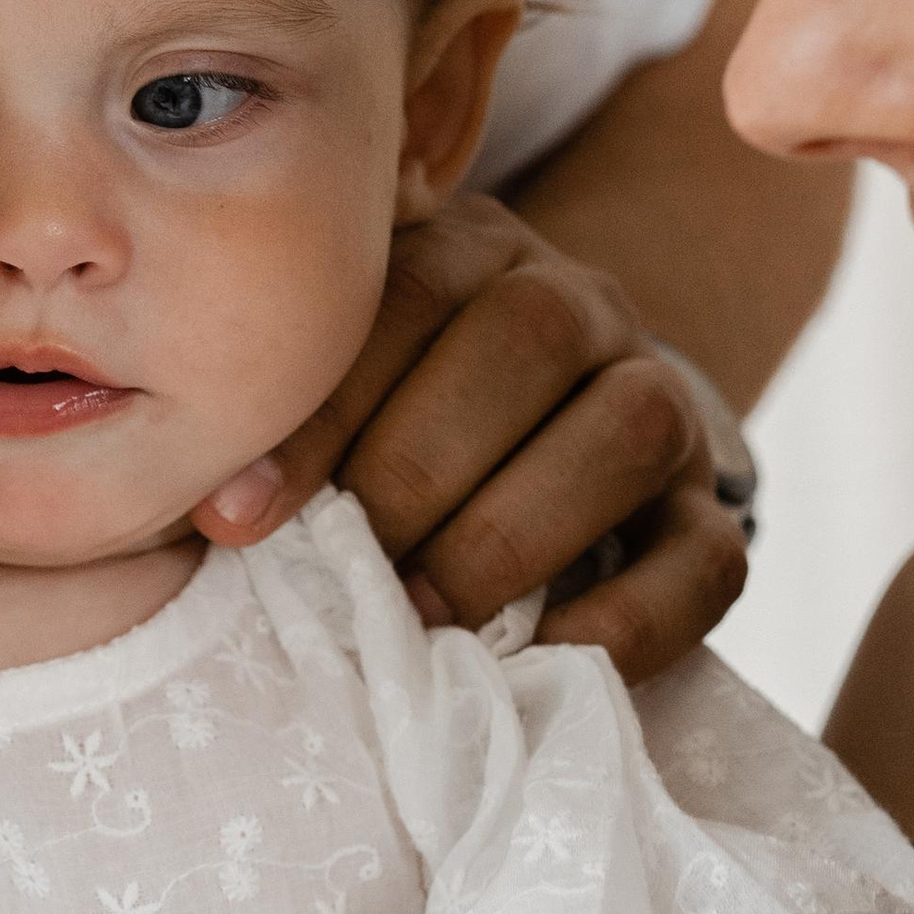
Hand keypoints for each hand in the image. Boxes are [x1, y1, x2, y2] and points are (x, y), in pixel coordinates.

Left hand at [189, 196, 742, 682]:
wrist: (542, 437)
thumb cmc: (383, 428)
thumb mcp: (331, 388)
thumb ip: (276, 414)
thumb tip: (203, 509)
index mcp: (471, 254)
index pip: (403, 298)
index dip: (320, 413)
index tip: (237, 520)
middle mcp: (581, 307)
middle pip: (528, 339)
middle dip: (417, 471)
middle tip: (347, 569)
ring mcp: (663, 404)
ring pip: (628, 430)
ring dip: (511, 532)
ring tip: (422, 615)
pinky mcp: (709, 511)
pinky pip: (706, 558)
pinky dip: (628, 620)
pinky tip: (538, 659)